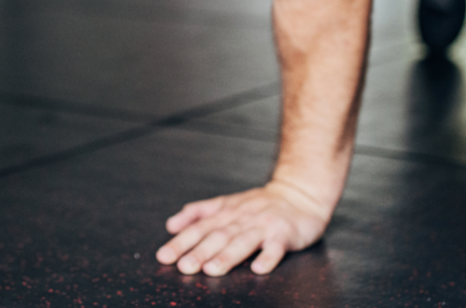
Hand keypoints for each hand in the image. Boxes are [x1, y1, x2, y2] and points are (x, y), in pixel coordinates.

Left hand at [155, 181, 328, 275]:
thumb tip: (171, 224)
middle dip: (199, 252)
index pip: (199, 228)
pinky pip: (276, 247)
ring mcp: (264, 226)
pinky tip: (258, 269)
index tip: (164, 256)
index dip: (181, 242)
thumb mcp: (226, 203)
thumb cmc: (261, 204)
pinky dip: (268, 258)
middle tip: (184, 267)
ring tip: (212, 270)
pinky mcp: (285, 234)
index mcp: (226, 212)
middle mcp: (242, 218)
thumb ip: (199, 213)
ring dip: (227, 256)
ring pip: (243, 242)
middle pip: (218, 236)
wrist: (300, 194)